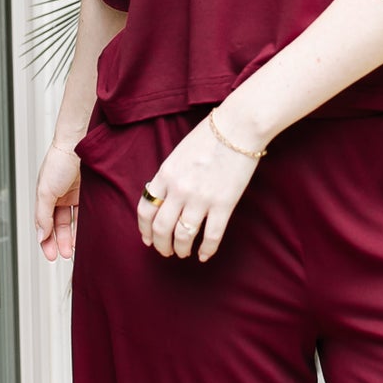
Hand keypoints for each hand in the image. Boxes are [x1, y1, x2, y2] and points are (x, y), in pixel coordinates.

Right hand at [35, 140, 82, 261]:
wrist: (78, 144)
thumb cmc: (59, 161)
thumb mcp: (45, 191)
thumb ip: (42, 215)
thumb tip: (40, 235)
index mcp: (45, 196)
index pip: (44, 224)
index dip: (46, 241)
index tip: (51, 256)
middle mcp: (59, 197)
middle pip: (58, 226)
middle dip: (60, 242)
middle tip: (65, 256)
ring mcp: (74, 196)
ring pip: (72, 222)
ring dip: (72, 237)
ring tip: (74, 250)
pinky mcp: (89, 194)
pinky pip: (85, 214)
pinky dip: (84, 226)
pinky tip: (85, 236)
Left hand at [139, 113, 262, 260]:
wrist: (238, 127)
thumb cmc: (209, 136)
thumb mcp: (178, 154)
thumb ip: (169, 176)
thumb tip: (164, 198)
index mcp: (165, 174)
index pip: (146, 209)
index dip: (144, 229)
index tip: (148, 238)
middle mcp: (178, 189)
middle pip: (161, 228)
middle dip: (161, 245)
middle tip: (165, 251)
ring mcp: (200, 198)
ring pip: (183, 236)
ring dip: (181, 249)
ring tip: (183, 253)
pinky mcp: (223, 204)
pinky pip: (211, 236)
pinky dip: (206, 250)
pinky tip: (204, 255)